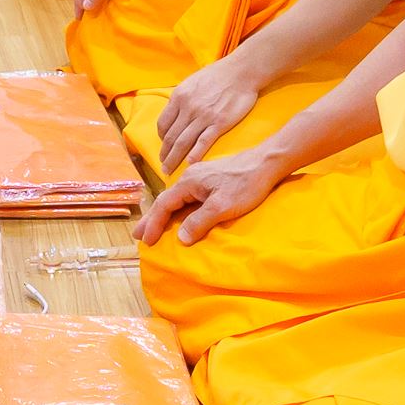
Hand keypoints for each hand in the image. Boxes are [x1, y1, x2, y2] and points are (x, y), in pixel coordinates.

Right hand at [137, 145, 287, 246]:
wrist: (267, 163)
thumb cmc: (246, 183)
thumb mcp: (222, 206)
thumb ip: (199, 221)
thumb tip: (180, 238)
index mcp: (189, 182)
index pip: (164, 205)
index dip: (153, 224)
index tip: (146, 241)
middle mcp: (190, 177)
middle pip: (165, 201)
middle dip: (152, 219)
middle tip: (138, 236)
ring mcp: (200, 177)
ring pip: (176, 199)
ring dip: (163, 215)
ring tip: (153, 228)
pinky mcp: (210, 180)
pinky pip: (186, 197)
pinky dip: (177, 209)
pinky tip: (178, 215)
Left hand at [153, 51, 265, 174]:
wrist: (241, 71)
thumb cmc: (219, 75)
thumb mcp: (193, 82)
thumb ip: (183, 98)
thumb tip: (176, 111)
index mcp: (179, 97)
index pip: (163, 123)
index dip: (161, 138)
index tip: (164, 146)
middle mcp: (188, 108)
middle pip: (170, 137)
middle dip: (165, 154)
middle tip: (163, 166)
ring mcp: (203, 116)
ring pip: (182, 143)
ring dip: (173, 159)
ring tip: (170, 170)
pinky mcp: (219, 123)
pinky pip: (203, 142)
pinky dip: (194, 155)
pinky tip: (190, 165)